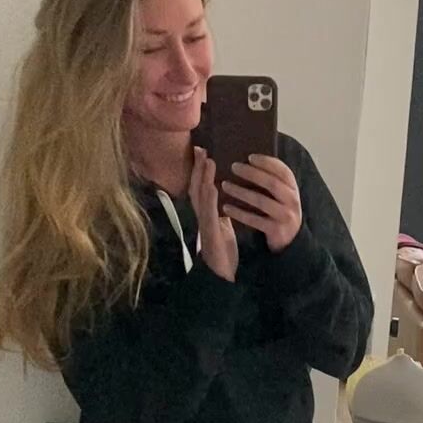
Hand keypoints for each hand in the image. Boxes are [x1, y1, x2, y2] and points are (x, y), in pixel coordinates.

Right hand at [190, 147, 238, 282]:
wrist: (221, 274)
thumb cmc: (223, 250)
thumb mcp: (223, 226)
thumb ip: (222, 211)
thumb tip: (225, 196)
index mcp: (208, 213)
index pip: (201, 187)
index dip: (200, 170)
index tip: (203, 151)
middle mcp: (203, 216)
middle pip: (196, 187)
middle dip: (198, 167)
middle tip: (201, 148)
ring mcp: (204, 224)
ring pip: (200, 197)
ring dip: (203, 178)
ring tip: (207, 160)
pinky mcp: (210, 233)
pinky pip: (209, 214)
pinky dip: (209, 199)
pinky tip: (212, 187)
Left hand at [220, 155, 302, 251]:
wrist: (290, 239)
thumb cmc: (280, 209)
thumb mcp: (282, 193)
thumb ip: (272, 179)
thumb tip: (248, 160)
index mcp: (293, 187)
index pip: (282, 170)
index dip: (267, 162)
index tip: (250, 157)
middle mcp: (292, 200)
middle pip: (271, 183)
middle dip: (252, 173)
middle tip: (234, 167)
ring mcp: (285, 216)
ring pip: (261, 201)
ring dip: (241, 192)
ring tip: (225, 185)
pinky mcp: (276, 230)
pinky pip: (254, 220)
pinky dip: (239, 213)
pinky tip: (226, 207)